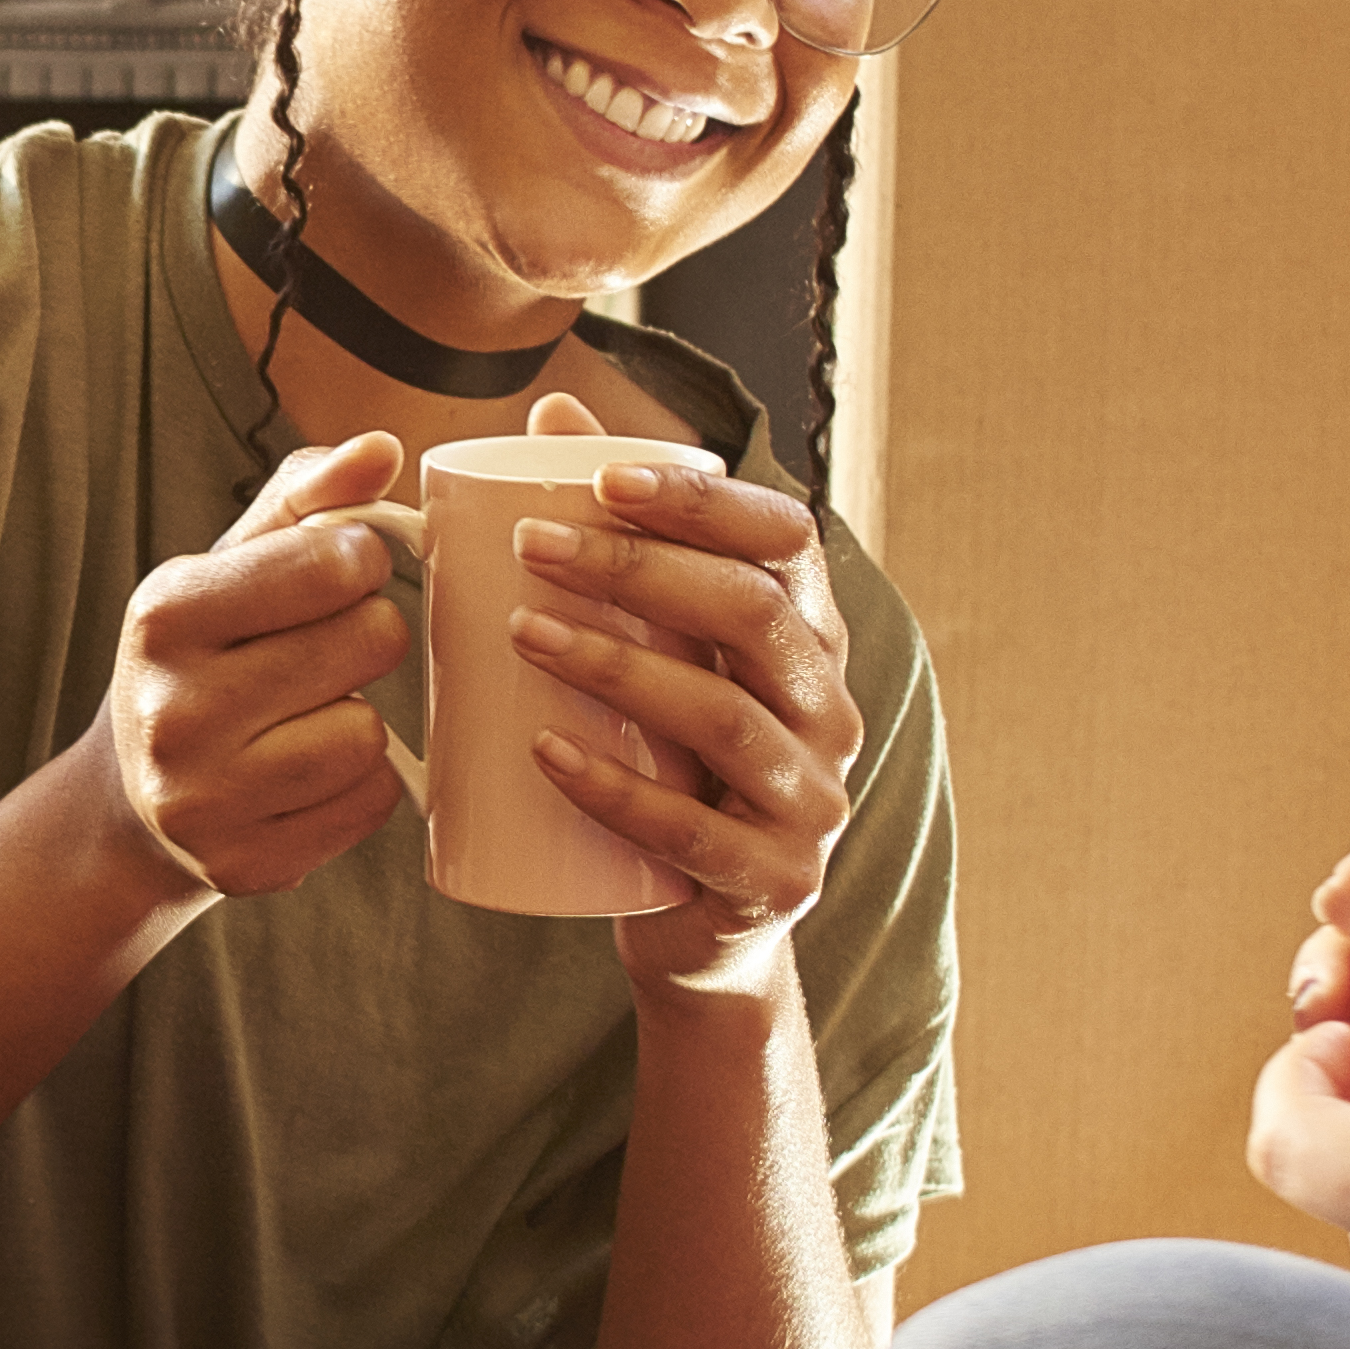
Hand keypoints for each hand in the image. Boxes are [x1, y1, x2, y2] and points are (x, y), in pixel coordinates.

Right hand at [103, 430, 417, 905]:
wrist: (128, 803)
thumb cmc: (196, 660)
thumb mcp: (224, 568)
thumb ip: (306, 499)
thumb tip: (383, 449)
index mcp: (164, 616)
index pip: (332, 562)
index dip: (360, 560)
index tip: (338, 573)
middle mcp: (174, 710)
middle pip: (369, 643)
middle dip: (367, 636)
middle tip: (322, 650)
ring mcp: (206, 800)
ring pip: (370, 734)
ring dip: (358, 717)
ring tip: (305, 715)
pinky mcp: (247, 867)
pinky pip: (369, 805)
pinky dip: (358, 785)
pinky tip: (306, 773)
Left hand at [467, 391, 867, 1002]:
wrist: (700, 931)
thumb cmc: (667, 765)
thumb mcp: (652, 651)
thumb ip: (618, 541)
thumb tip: (550, 417)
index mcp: (808, 637)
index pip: (786, 540)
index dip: (703, 501)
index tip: (602, 475)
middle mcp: (829, 708)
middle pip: (748, 613)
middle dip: (639, 569)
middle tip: (532, 545)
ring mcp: (811, 800)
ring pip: (722, 715)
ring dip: (615, 665)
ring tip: (520, 632)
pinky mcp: (774, 880)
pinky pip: (694, 830)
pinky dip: (614, 788)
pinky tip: (543, 752)